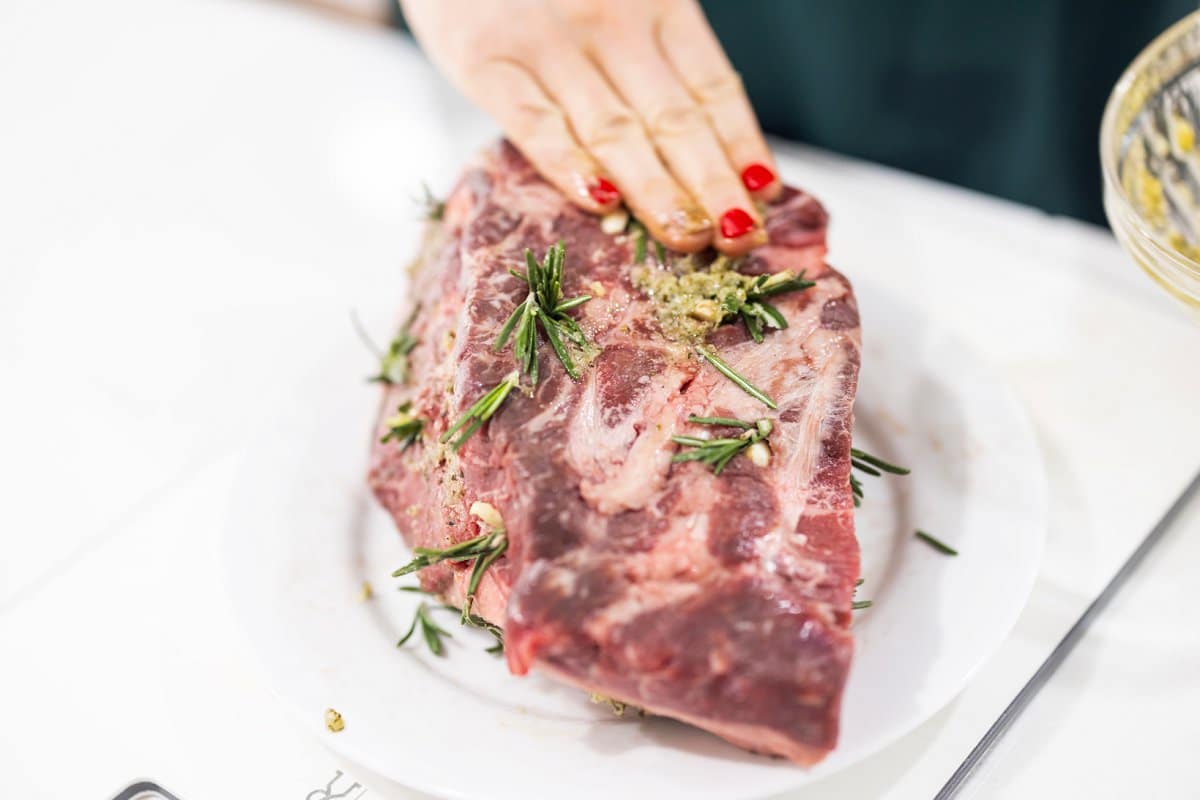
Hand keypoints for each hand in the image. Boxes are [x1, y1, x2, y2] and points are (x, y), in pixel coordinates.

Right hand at [402, 0, 780, 255]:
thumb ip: (658, 57)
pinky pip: (534, 124)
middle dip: (712, 184)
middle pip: (674, 117)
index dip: (741, 146)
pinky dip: (568, 165)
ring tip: (689, 238)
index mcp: (656, 1)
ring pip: (614, 130)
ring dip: (656, 191)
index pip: (712, 85)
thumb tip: (704, 152)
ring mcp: (547, 42)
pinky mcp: (485, 60)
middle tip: (740, 238)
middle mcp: (610, 20)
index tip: (764, 196)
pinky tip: (601, 205)